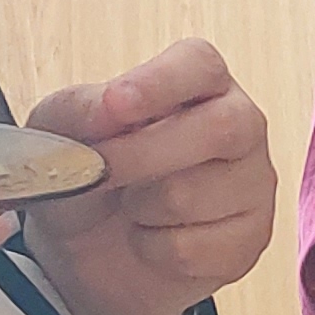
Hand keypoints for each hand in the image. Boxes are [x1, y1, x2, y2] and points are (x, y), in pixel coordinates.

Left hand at [22, 40, 275, 314]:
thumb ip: (81, 109)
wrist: (88, 249)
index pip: (200, 65)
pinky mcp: (249, 241)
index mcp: (200, 83)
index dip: (160, 83)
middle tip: (99, 171)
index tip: (116, 103)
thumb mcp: (60, 130)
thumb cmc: (87, 173)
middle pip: (220, 128)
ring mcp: (253, 185)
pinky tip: (151, 238)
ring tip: (133, 205)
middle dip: (142, 155)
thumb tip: (109, 109)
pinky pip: (191, 249)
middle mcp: (241, 126)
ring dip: (140, 208)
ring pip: (194, 195)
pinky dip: (151, 249)